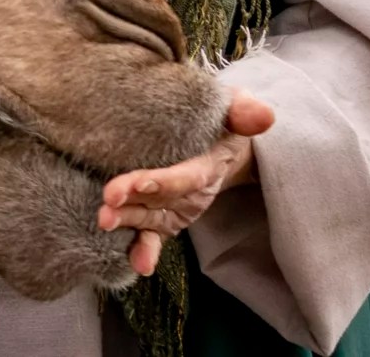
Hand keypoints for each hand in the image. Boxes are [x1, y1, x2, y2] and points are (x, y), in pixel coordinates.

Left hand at [97, 88, 275, 276]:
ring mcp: (176, 207)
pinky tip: (133, 262)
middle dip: (135, 204)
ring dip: (128, 222)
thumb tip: (265, 116)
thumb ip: (245, 111)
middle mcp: (192, 193)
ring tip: (104, 221)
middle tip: (109, 201)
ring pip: (150, 218)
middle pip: (162, 201)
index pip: (186, 177)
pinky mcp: (162, 214)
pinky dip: (142, 248)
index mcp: (209, 165)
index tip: (139, 182)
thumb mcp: (234, 107)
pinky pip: (151, 234)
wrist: (217, 138)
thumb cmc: (220, 118)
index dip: (164, 182)